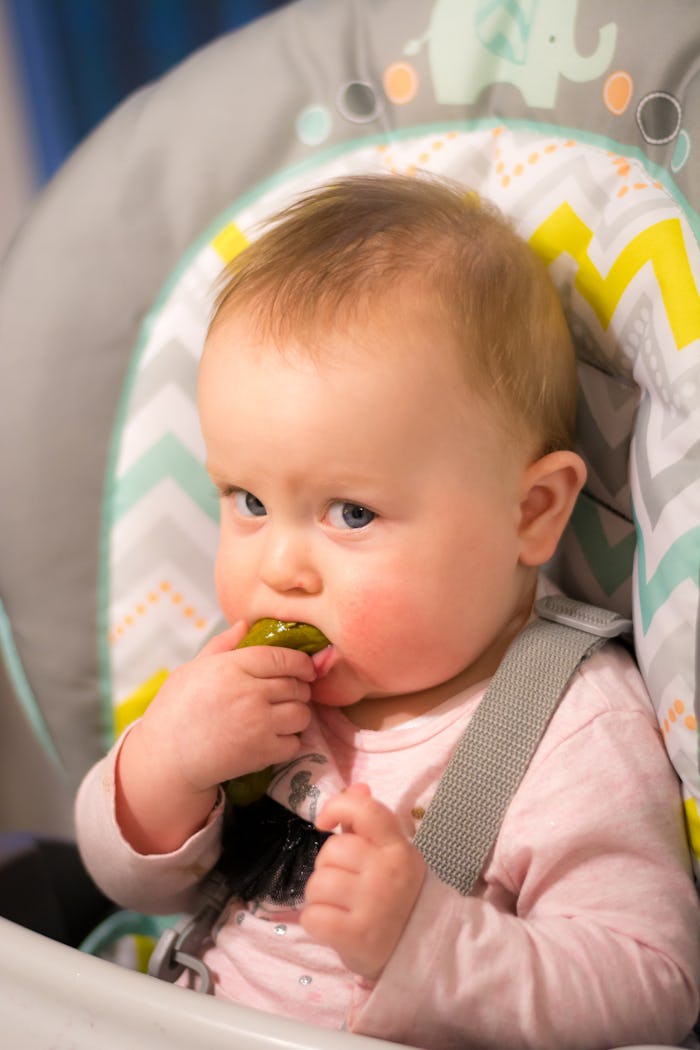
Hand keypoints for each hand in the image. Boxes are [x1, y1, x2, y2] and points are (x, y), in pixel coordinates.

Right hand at [116, 621, 315, 852]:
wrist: (165, 759)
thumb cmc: (174, 711)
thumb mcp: (192, 669)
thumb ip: (222, 645)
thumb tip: (244, 624)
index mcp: (231, 667)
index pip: (281, 657)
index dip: (301, 662)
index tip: (305, 668)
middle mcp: (249, 692)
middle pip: (296, 685)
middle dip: (299, 689)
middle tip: (289, 695)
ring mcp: (258, 723)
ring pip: (301, 714)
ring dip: (296, 715)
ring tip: (282, 717)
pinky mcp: (262, 752)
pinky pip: (295, 743)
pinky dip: (289, 742)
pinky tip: (273, 739)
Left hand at [301, 785, 425, 980]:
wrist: (417, 953)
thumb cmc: (395, 896)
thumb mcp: (389, 856)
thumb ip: (369, 823)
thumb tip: (357, 787)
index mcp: (398, 848)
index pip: (366, 810)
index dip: (338, 807)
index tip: (324, 823)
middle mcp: (388, 873)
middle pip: (331, 851)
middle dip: (327, 866)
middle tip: (344, 884)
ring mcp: (374, 905)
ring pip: (317, 884)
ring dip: (318, 896)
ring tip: (338, 906)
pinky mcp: (357, 936)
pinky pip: (312, 917)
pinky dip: (315, 922)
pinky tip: (332, 925)